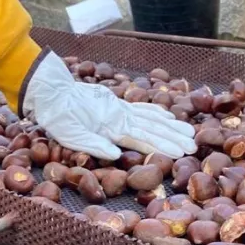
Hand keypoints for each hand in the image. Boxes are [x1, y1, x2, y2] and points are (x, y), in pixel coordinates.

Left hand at [22, 51, 196, 159]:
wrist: (51, 90)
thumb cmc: (57, 116)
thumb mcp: (70, 136)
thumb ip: (94, 144)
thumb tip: (117, 155)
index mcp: (111, 126)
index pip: (142, 139)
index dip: (163, 147)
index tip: (180, 153)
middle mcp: (120, 116)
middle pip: (153, 128)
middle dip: (174, 138)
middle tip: (193, 146)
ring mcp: (120, 108)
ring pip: (151, 118)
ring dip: (171, 126)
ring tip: (189, 132)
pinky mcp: (116, 103)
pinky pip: (141, 108)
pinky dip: (156, 112)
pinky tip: (169, 116)